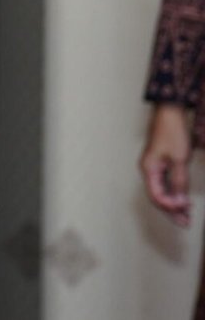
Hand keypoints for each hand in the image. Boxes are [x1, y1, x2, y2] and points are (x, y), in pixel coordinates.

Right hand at [141, 102, 192, 226]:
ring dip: (174, 203)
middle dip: (172, 211)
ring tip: (186, 216)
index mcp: (148, 169)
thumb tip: (181, 201)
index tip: (185, 208)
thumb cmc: (172, 133)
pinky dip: (174, 193)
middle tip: (186, 222)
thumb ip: (179, 181)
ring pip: (162, 191)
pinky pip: (165, 183)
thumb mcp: (179, 159)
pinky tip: (182, 199)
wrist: (170, 113)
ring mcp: (154, 167)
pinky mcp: (161, 164)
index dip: (170, 205)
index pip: (157, 196)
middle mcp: (148, 170)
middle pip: (158, 196)